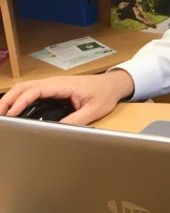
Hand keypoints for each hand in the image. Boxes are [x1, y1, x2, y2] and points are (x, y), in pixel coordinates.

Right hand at [0, 70, 134, 124]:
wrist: (114, 84)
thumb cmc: (105, 95)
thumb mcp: (94, 110)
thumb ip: (76, 120)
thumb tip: (56, 130)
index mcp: (63, 85)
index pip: (35, 90)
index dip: (21, 102)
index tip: (11, 115)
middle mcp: (55, 82)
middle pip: (24, 87)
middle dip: (8, 100)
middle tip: (0, 116)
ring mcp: (53, 84)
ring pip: (26, 88)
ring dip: (11, 99)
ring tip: (2, 114)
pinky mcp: (53, 89)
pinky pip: (32, 91)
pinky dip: (19, 98)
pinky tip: (14, 110)